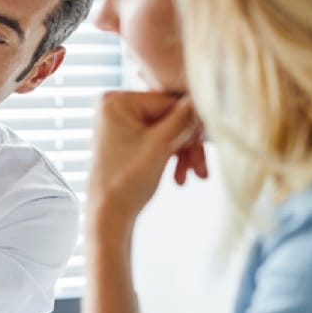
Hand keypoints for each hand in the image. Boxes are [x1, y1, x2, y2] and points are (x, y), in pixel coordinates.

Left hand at [87, 91, 203, 223]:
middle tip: (199, 167)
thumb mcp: (161, 146)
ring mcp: (121, 123)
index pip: (168, 102)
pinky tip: (180, 177)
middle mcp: (116, 107)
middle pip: (169, 117)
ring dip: (183, 153)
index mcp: (117, 101)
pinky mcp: (127, 139)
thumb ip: (183, 119)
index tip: (203, 143)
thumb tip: (203, 96)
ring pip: (167, 131)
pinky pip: (158, 140)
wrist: (108, 215)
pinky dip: (171, 156)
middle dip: (187, 144)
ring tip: (194, 175)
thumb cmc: (126, 182)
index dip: (189, 123)